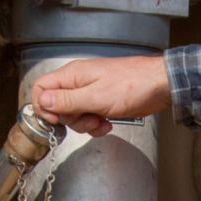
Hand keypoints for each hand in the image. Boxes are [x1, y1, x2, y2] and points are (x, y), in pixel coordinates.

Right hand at [31, 56, 170, 136]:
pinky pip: (89, 118)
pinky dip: (97, 125)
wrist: (160, 85)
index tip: (56, 120)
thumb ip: (67, 100)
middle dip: (71, 119)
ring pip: (74, 115)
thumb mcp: (96, 97)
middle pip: (57, 106)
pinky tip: (108, 123)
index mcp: (72, 75)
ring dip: (86, 124)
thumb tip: (42, 101)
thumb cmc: (133, 85)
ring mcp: (90, 92)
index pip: (41, 88)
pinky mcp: (101, 102)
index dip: (43, 107)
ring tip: (102, 121)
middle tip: (88, 120)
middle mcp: (78, 82)